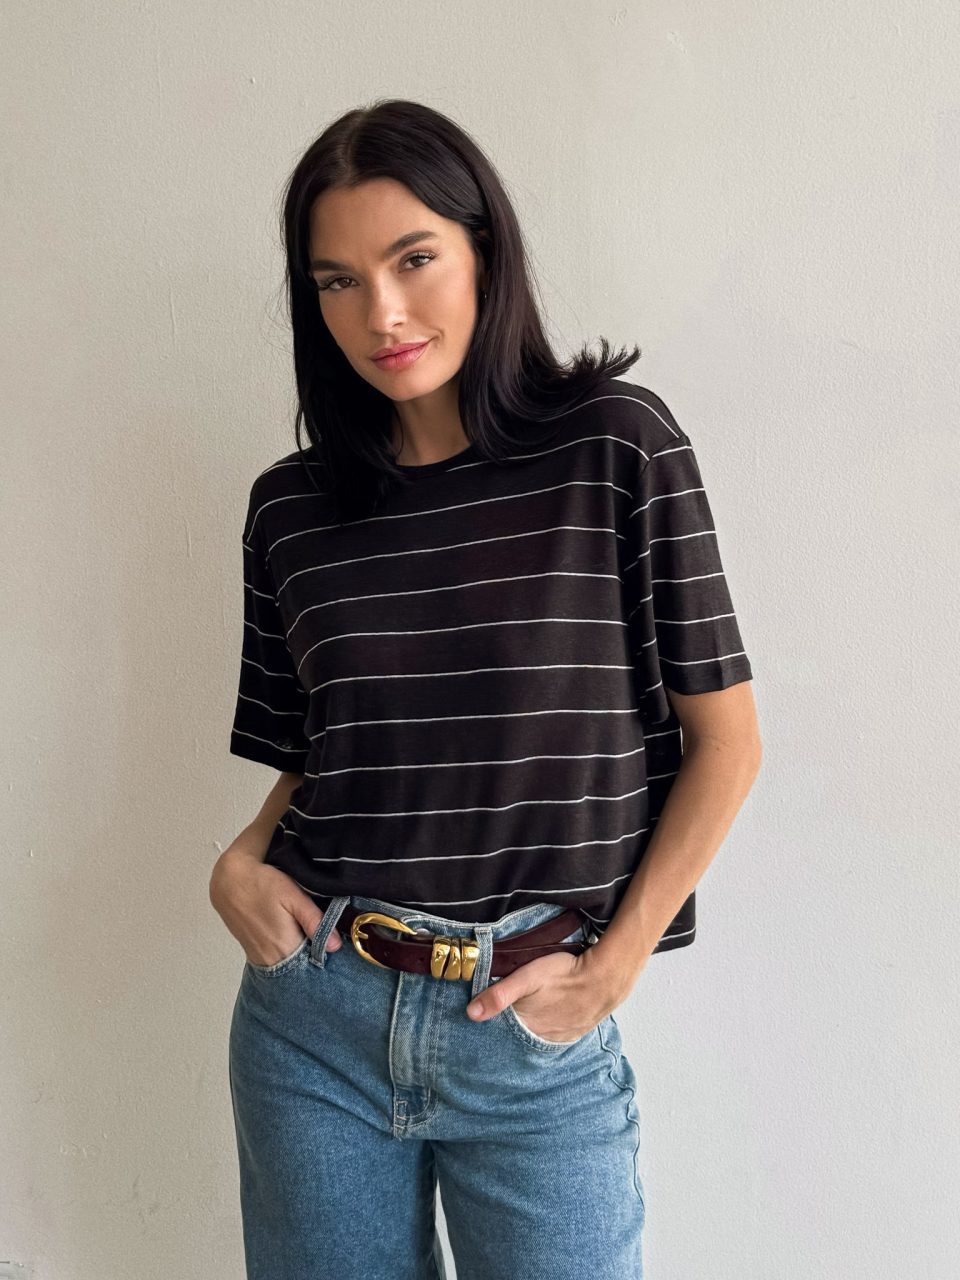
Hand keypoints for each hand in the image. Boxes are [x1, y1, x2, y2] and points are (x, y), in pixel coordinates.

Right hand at [209, 847, 341, 965]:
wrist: (228, 880)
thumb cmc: (262, 884)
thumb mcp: (293, 895)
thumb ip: (314, 920)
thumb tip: (336, 946)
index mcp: (284, 947)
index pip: (314, 963)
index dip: (326, 954)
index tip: (335, 942)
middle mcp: (271, 959)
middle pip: (302, 966)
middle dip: (315, 953)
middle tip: (325, 934)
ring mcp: (260, 958)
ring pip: (289, 962)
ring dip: (301, 951)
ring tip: (307, 930)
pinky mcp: (252, 953)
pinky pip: (276, 958)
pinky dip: (287, 949)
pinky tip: (291, 932)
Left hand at [464, 944, 620, 1041]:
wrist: (604, 978)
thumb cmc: (564, 974)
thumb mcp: (527, 977)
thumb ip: (500, 995)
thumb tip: (471, 1013)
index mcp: (526, 1026)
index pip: (500, 1034)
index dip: (489, 1030)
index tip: (477, 1028)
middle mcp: (541, 1038)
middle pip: (517, 1038)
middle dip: (506, 1033)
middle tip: (500, 1022)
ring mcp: (559, 1037)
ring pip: (535, 1039)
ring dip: (526, 1033)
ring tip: (521, 1021)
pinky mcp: (573, 1033)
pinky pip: (553, 1038)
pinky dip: (544, 1032)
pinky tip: (544, 1021)